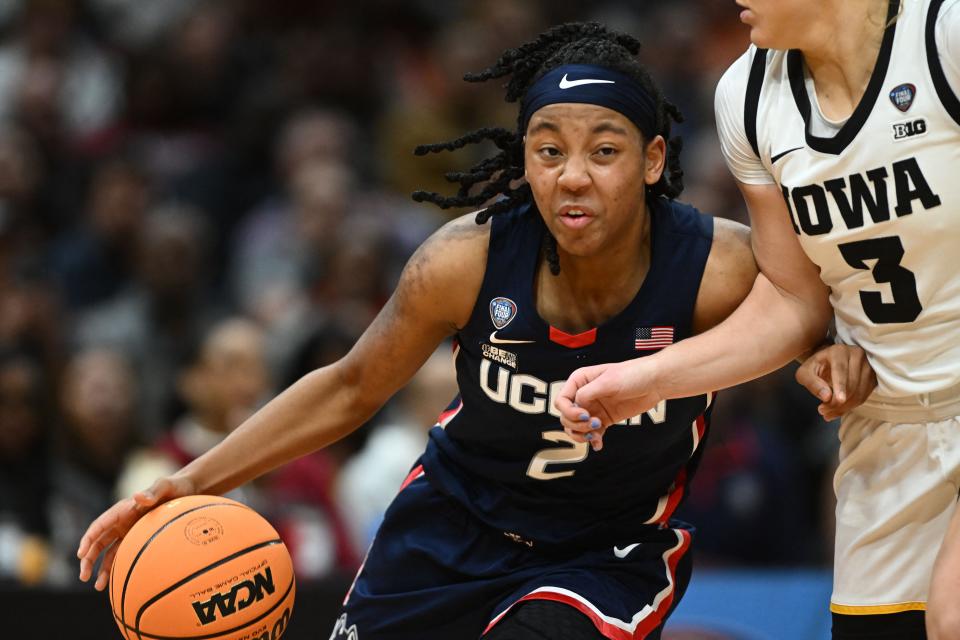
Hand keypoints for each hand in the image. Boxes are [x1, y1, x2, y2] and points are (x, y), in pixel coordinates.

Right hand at [76, 475, 194, 590]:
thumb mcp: (164, 486)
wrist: (188, 491)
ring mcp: (130, 532)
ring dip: (101, 569)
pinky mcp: (139, 540)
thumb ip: (153, 492)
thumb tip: (137, 496)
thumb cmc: (175, 487)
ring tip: (98, 587)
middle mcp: (123, 521)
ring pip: (109, 552)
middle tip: (83, 576)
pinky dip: (118, 568)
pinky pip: (124, 556)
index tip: (81, 554)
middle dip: (88, 559)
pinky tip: (116, 583)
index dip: (88, 539)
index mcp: (124, 509)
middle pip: (99, 542)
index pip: (99, 525)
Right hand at [554, 360, 662, 451]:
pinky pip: (592, 433)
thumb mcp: (608, 381)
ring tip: (595, 436)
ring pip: (576, 427)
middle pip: (566, 417)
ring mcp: (593, 408)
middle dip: (577, 424)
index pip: (562, 401)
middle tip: (595, 424)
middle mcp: (584, 395)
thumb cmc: (632, 374)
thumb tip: (576, 405)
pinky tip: (599, 444)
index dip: (570, 411)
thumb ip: (588, 393)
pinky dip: (593, 441)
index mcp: (579, 381)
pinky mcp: (604, 419)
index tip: (586, 415)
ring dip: (582, 435)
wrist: (654, 382)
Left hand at [795, 343, 875, 420]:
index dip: (840, 386)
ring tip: (828, 412)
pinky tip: (839, 409)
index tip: (839, 399)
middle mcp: (857, 355)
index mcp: (839, 351)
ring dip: (844, 407)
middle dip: (837, 402)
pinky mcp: (873, 377)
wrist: (830, 360)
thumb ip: (812, 383)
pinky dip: (852, 406)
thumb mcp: (805, 372)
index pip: (841, 370)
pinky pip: (864, 396)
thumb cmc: (816, 366)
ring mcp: (868, 366)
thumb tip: (826, 397)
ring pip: (859, 392)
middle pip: (851, 384)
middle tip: (823, 411)